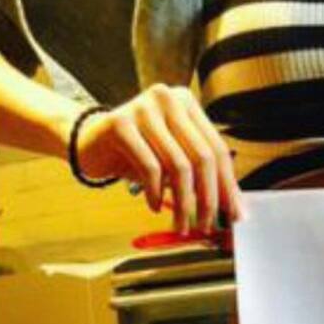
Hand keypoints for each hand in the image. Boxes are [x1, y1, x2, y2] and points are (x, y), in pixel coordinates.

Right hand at [74, 84, 244, 232]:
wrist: (89, 141)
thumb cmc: (138, 152)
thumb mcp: (174, 158)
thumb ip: (202, 175)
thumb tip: (233, 209)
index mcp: (188, 103)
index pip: (217, 148)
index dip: (228, 185)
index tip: (233, 214)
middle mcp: (168, 99)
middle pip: (202, 157)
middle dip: (208, 198)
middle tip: (207, 225)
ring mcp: (144, 108)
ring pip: (178, 165)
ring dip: (183, 203)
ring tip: (182, 225)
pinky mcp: (120, 123)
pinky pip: (150, 168)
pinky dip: (156, 193)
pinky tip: (156, 206)